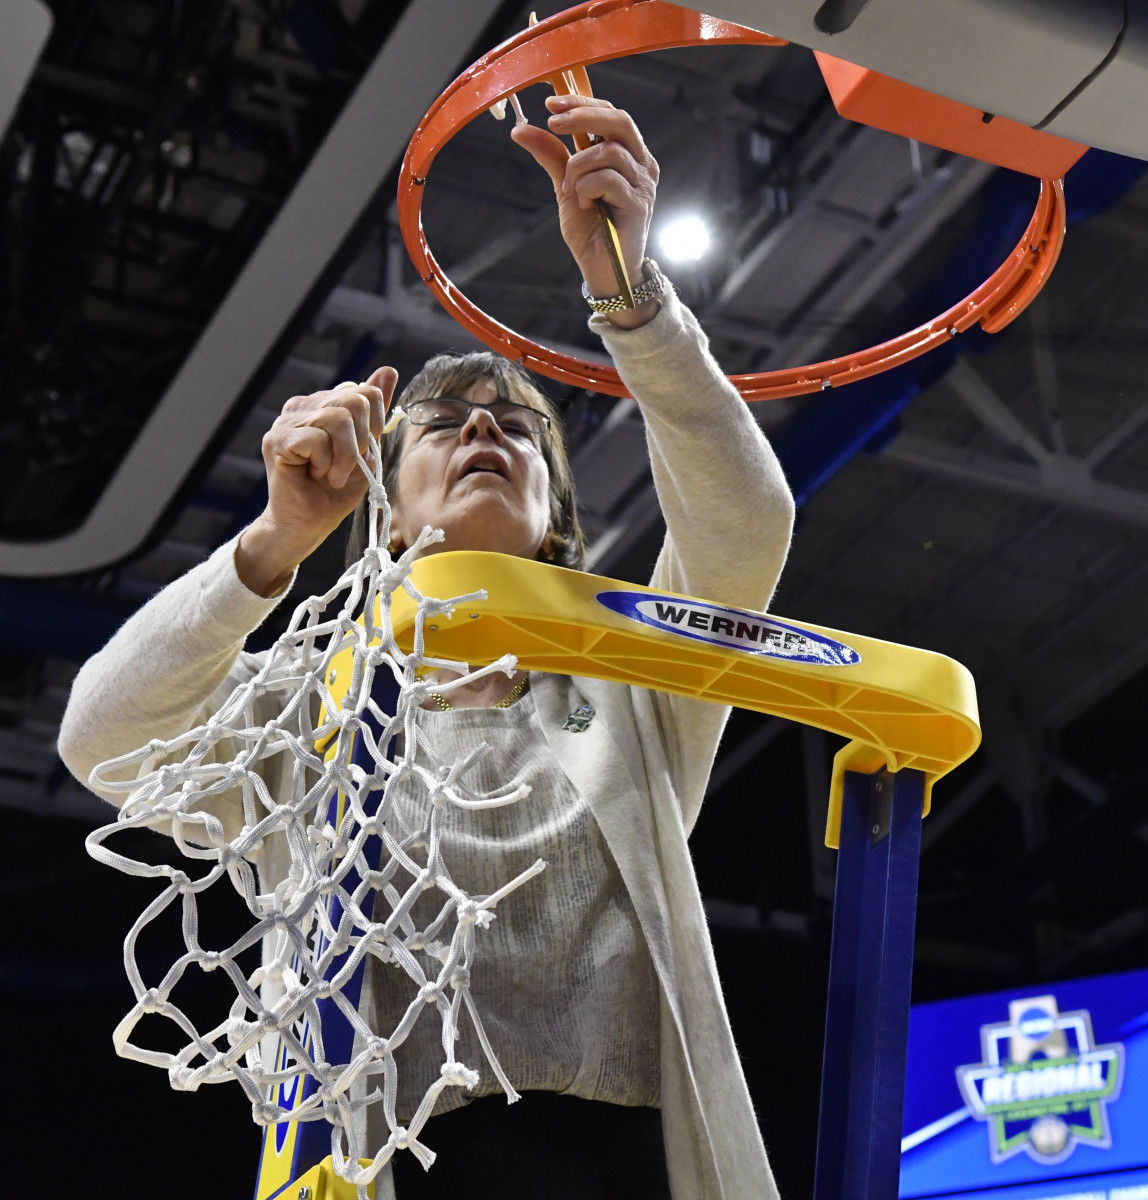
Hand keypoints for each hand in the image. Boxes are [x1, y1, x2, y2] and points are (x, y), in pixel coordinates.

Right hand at [236, 365, 396, 596]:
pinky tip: (315, 475)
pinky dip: (325, 463)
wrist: (309, 523)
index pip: (365, 392)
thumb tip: (388, 370)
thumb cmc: (335, 490)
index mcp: (323, 404)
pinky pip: (317, 439)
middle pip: (354, 401)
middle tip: (344, 467)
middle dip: (360, 442)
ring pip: (337, 418)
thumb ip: (374, 411)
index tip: (361, 452)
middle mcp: (302, 406)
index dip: (372, 425)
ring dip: (344, 457)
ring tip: (330, 474)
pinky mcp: (277, 439)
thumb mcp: (366, 449)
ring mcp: (287, 421)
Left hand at [511, 94, 659, 328]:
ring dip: (578, 168)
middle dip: (583, 116)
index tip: (550, 105)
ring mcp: (643, 184)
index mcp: (628, 155)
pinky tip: (584, 205)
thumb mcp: (565, 187)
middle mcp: (641, 165)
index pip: (611, 113)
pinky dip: (586, 189)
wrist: (602, 271)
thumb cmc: (590, 230)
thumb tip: (520, 129)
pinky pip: (607, 179)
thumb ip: (551, 156)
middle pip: (619, 120)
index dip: (582, 103)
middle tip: (553, 123)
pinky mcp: (639, 204)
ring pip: (607, 152)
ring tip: (570, 191)